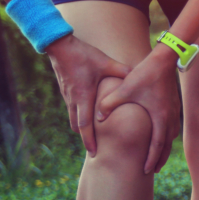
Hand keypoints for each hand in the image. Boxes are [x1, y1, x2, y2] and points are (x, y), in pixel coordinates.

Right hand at [45, 34, 132, 156]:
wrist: (59, 46)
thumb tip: (139, 76)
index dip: (89, 140)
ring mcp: (68, 96)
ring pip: (73, 118)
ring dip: (81, 128)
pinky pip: (72, 109)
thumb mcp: (106, 63)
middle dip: (85, 139)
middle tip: (94, 151)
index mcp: (84, 97)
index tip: (94, 153)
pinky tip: (87, 117)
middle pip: (77, 126)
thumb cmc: (83, 55)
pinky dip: (78, 116)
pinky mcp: (65, 91)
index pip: (85, 126)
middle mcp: (74, 100)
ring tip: (91, 136)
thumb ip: (123, 71)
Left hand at [96, 44, 181, 173]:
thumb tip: (97, 117)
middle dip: (160, 159)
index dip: (151, 159)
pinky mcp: (174, 106)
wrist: (164, 59)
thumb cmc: (145, 74)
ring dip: (164, 148)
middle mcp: (170, 117)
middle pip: (167, 146)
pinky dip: (168, 137)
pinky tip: (162, 138)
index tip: (147, 170)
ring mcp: (174, 112)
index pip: (157, 145)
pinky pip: (172, 127)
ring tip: (158, 157)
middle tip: (153, 171)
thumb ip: (109, 103)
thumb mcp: (125, 89)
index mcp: (159, 117)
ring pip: (171, 137)